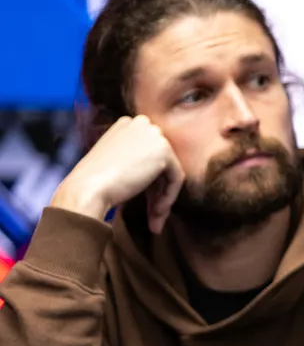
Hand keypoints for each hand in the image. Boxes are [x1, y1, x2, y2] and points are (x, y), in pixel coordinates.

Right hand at [50, 115, 183, 233]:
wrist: (85, 190)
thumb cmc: (94, 184)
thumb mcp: (116, 164)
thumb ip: (137, 161)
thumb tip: (160, 177)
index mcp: (127, 124)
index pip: (148, 156)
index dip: (148, 183)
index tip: (144, 204)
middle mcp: (141, 124)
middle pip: (160, 164)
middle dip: (157, 193)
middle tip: (152, 217)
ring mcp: (153, 134)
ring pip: (170, 173)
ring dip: (162, 200)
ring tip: (154, 221)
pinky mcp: (163, 150)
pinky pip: (176, 179)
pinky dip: (168, 198)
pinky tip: (156, 214)